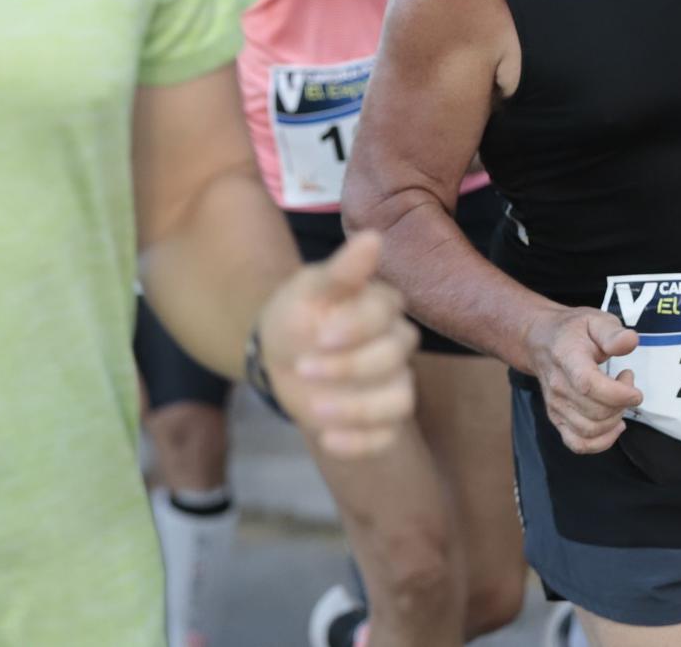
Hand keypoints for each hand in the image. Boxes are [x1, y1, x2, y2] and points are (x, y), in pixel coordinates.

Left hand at [256, 230, 418, 457]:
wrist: (280, 354)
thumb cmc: (299, 313)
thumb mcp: (308, 289)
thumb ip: (342, 271)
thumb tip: (373, 237)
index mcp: (382, 306)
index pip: (386, 315)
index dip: (357, 328)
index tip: (320, 335)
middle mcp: (395, 344)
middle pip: (394, 358)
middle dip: (349, 367)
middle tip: (303, 368)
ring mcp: (391, 383)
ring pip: (400, 402)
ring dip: (359, 410)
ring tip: (316, 410)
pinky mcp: (380, 419)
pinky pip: (386, 437)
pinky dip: (359, 443)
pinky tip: (326, 438)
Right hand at [523, 306, 643, 453]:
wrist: (540, 341)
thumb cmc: (572, 330)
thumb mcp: (595, 319)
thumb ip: (613, 332)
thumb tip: (631, 342)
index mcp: (567, 357)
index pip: (588, 384)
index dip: (617, 393)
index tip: (635, 390)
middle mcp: (558, 386)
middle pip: (594, 411)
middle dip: (622, 403)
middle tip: (627, 381)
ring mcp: (555, 405)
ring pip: (590, 430)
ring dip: (615, 420)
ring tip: (620, 399)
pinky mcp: (557, 418)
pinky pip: (578, 444)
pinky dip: (601, 442)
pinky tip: (615, 426)